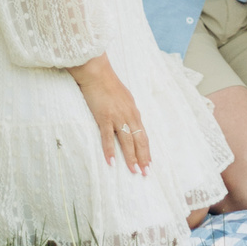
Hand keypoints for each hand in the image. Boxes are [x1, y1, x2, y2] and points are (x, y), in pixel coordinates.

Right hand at [70, 55, 149, 174]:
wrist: (97, 72)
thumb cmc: (108, 84)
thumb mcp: (123, 98)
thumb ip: (127, 111)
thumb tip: (129, 123)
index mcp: (134, 112)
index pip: (143, 135)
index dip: (146, 150)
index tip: (149, 163)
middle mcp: (129, 115)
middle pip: (139, 140)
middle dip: (144, 158)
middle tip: (146, 173)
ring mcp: (117, 117)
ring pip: (127, 141)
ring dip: (131, 158)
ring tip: (134, 171)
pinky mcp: (104, 117)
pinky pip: (108, 137)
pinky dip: (110, 151)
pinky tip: (111, 162)